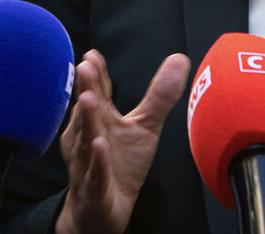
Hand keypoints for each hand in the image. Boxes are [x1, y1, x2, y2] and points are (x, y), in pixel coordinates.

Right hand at [55, 50, 189, 233]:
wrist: (104, 209)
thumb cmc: (120, 163)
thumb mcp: (145, 126)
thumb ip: (159, 94)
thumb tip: (180, 58)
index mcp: (100, 119)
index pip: (97, 93)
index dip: (96, 75)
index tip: (93, 55)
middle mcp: (88, 137)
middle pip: (88, 110)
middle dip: (86, 89)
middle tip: (85, 67)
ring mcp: (88, 163)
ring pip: (86, 139)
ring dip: (86, 120)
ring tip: (88, 99)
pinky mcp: (95, 189)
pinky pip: (95, 174)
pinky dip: (96, 160)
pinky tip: (100, 145)